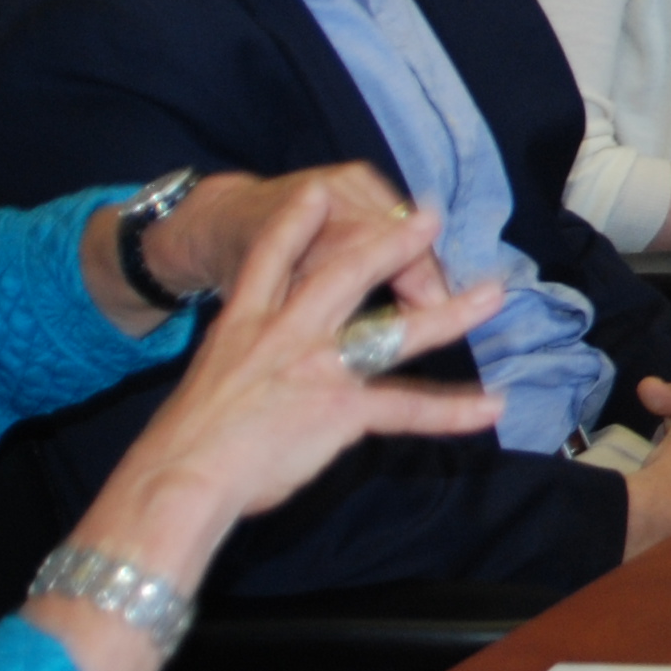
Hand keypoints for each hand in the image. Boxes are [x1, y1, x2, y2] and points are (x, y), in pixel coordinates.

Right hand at [37, 183, 507, 670]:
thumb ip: (245, 370)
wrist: (178, 477)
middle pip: (343, 274)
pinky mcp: (338, 411)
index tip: (316, 193)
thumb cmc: (185, 444)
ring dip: (449, 313)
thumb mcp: (210, 384)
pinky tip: (492, 407)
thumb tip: (266, 384)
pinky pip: (408, 409)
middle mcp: (285, 335)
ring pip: (394, 332)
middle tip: (428, 216)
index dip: (294, 221)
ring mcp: (317, 369)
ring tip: (492, 296)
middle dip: (388, 242)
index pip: (269, 258)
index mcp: (244, 325)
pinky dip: (454, 411)